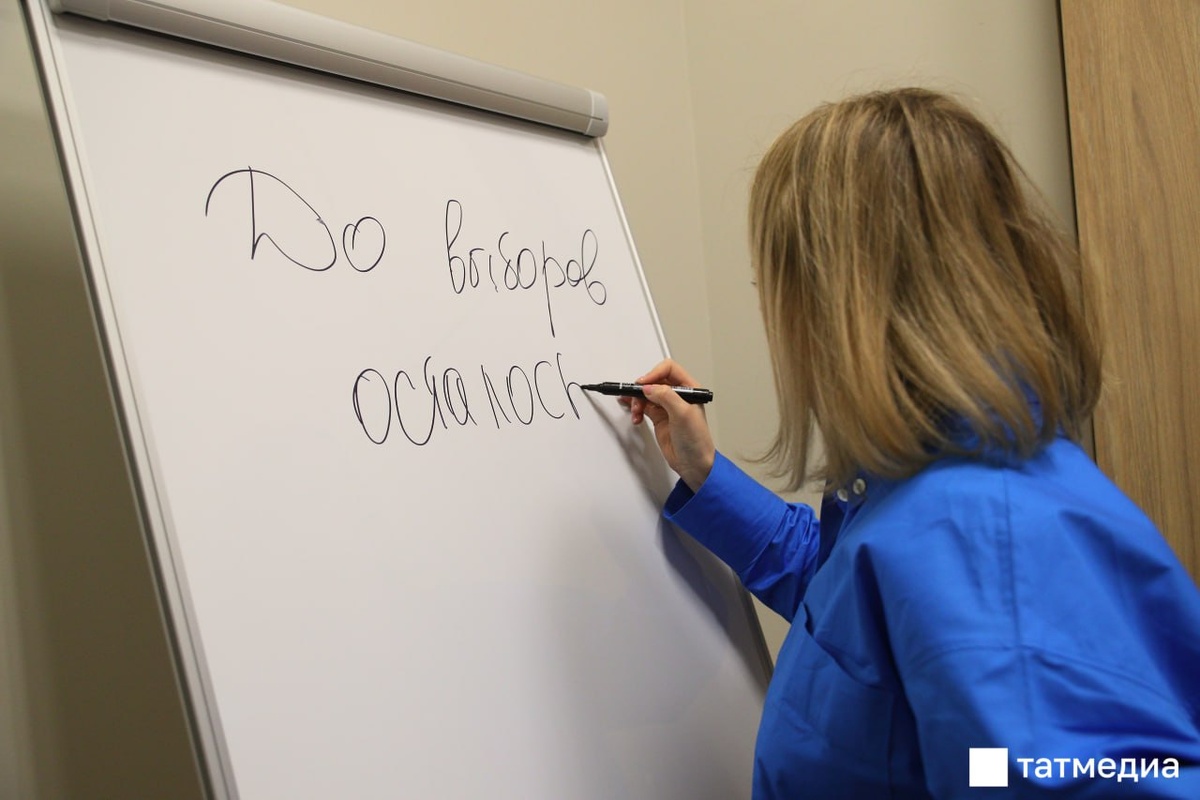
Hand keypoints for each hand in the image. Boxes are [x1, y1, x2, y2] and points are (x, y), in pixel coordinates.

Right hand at [624, 359, 714, 490]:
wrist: (694, 464)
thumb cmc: (697, 441)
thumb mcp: (683, 415)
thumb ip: (666, 397)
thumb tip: (649, 387)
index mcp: (689, 389)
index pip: (669, 369)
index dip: (654, 373)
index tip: (643, 384)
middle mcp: (678, 395)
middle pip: (654, 380)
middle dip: (642, 388)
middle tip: (634, 396)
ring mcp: (667, 406)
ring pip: (646, 394)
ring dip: (637, 400)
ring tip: (636, 411)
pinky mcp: (659, 417)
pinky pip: (643, 406)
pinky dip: (636, 409)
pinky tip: (635, 415)